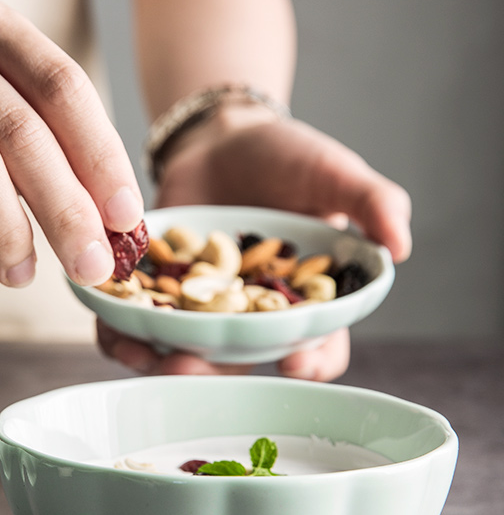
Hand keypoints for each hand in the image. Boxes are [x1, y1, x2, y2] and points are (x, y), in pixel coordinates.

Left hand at [97, 108, 410, 380]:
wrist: (221, 138)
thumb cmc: (287, 158)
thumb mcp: (334, 174)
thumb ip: (372, 203)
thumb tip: (402, 248)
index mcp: (301, 304)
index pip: (316, 347)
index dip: (309, 363)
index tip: (294, 364)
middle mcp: (248, 318)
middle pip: (237, 364)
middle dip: (216, 376)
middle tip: (197, 369)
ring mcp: (198, 309)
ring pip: (180, 353)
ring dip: (161, 364)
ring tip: (151, 357)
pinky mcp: (153, 294)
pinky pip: (134, 325)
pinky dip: (121, 332)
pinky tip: (113, 328)